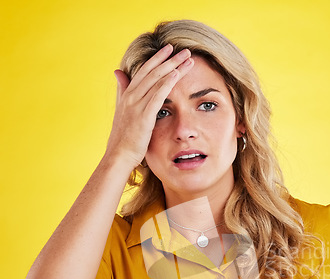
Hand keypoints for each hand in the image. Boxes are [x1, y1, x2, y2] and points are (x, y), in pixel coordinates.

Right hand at [104, 44, 193, 170]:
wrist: (118, 155)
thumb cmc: (123, 138)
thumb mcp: (122, 111)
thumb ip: (122, 91)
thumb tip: (118, 72)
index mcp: (127, 95)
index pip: (144, 71)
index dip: (157, 58)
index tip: (169, 49)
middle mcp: (131, 96)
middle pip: (153, 71)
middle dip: (169, 59)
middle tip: (185, 50)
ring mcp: (136, 105)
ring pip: (157, 80)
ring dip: (173, 67)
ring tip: (187, 58)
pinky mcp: (143, 115)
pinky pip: (157, 95)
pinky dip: (166, 83)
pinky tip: (176, 74)